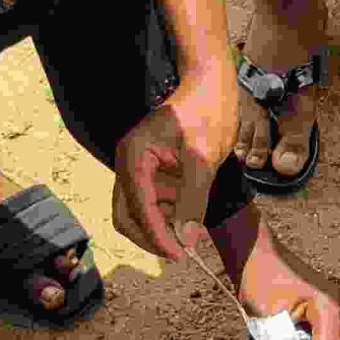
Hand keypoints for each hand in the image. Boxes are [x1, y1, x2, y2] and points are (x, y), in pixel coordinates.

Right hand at [113, 67, 239, 262]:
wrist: (211, 85)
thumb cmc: (208, 112)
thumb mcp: (204, 158)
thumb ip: (193, 200)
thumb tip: (185, 238)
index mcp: (134, 157)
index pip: (138, 208)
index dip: (157, 236)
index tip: (180, 255)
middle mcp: (129, 164)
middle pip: (128, 216)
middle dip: (152, 237)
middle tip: (182, 252)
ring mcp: (139, 168)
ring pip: (140, 212)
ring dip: (162, 226)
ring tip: (193, 232)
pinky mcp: (152, 171)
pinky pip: (154, 202)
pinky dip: (169, 214)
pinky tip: (191, 216)